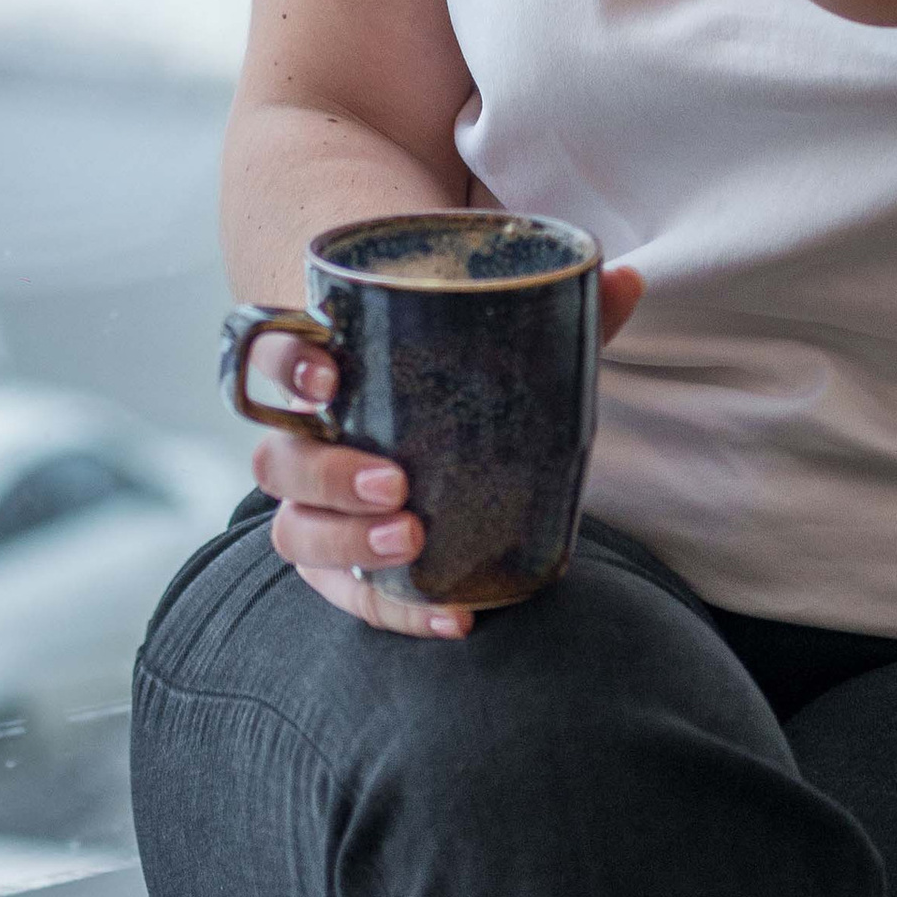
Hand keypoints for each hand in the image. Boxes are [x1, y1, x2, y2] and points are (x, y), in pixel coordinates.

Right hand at [252, 265, 645, 642]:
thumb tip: (628, 280)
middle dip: (327, 475)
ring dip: (346, 543)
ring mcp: (315, 509)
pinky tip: (454, 617)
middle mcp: (304, 441)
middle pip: (277, 460)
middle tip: (395, 483)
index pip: (268, 358)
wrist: (438, 437)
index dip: (285, 368)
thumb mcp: (499, 344)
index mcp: (324, 373)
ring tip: (413, 542)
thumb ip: (557, 312)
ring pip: (293, 531)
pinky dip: (397, 614)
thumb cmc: (452, 379)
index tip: (328, 380)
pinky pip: (350, 598)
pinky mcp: (341, 566)